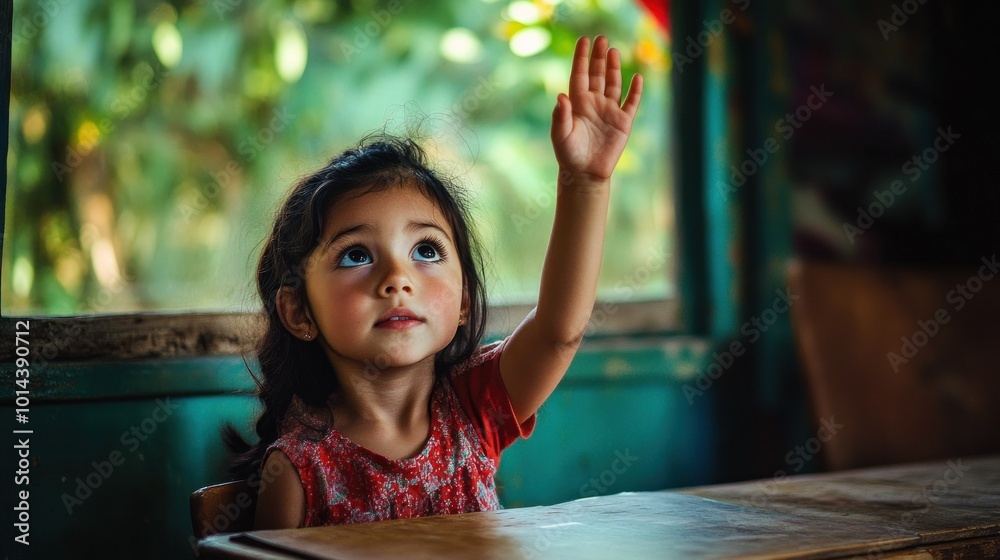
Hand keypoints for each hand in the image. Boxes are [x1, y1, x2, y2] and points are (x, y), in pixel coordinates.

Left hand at [551, 35, 642, 184]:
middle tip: (601, 38)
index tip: (583, 40)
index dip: (581, 58)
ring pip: (613, 84)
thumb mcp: (560, 135)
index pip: (579, 75)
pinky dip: (635, 90)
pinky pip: (631, 102)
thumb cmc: (569, 154)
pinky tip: (637, 77)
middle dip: (599, 57)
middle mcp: (594, 103)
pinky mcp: (623, 122)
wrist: (586, 174)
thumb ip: (561, 115)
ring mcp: (609, 111)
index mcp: (578, 103)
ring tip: (613, 51)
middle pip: (597, 74)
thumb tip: (561, 95)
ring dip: (614, 68)